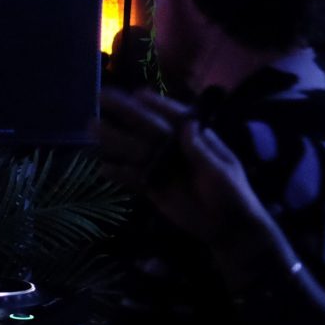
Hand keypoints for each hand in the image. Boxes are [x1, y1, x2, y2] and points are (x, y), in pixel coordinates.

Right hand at [96, 89, 268, 243]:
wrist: (229, 230)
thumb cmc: (232, 195)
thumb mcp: (220, 172)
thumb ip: (200, 150)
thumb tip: (186, 124)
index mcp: (196, 139)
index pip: (174, 116)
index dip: (156, 105)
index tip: (138, 94)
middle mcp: (175, 149)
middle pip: (147, 128)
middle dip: (126, 113)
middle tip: (103, 97)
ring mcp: (163, 168)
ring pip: (135, 150)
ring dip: (114, 139)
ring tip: (91, 127)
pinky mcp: (154, 189)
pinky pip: (133, 178)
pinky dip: (118, 174)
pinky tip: (101, 167)